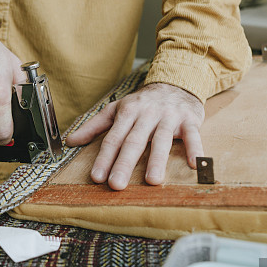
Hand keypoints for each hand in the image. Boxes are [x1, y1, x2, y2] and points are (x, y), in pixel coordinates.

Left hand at [65, 83, 204, 189]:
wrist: (177, 81)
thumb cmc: (144, 102)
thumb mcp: (117, 109)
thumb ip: (94, 125)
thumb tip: (71, 141)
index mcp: (127, 112)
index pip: (113, 138)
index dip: (104, 158)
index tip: (97, 177)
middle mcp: (147, 114)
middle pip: (134, 141)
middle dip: (124, 163)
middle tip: (117, 184)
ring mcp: (169, 117)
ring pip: (161, 140)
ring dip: (157, 160)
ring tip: (152, 180)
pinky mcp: (189, 120)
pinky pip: (193, 135)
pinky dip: (195, 149)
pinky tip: (195, 165)